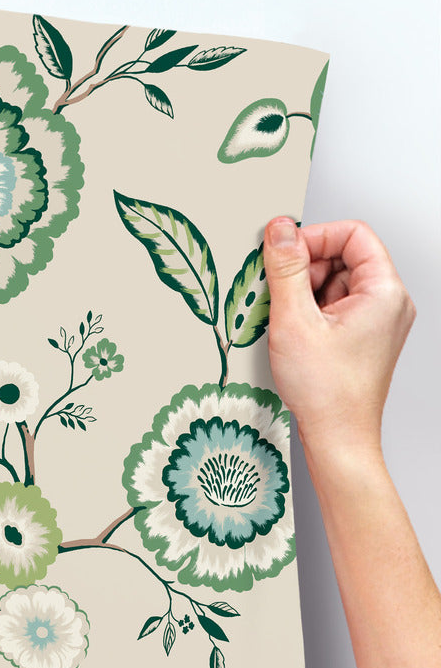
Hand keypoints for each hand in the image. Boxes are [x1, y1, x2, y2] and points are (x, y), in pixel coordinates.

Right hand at [262, 215, 415, 457]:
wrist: (338, 437)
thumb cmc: (327, 391)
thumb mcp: (294, 320)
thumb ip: (286, 269)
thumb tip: (280, 230)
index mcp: (384, 292)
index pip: (353, 235)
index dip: (314, 237)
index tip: (282, 251)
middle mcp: (388, 303)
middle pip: (343, 258)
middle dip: (305, 269)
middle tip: (280, 293)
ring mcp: (377, 322)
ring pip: (335, 283)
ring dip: (304, 293)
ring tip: (288, 322)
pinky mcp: (362, 338)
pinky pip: (334, 307)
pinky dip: (309, 313)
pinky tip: (294, 334)